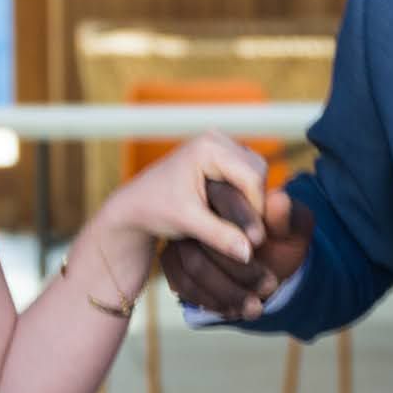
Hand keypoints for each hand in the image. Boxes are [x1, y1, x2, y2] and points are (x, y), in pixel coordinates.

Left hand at [98, 131, 272, 266]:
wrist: (134, 207)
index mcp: (208, 147)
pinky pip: (245, 174)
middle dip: (255, 202)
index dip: (256, 209)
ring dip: (251, 199)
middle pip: (258, 170)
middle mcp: (216, 139)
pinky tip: (231, 214)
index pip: (252, 177)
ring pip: (254, 172)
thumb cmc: (154, 210)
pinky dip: (243, 194)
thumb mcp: (188, 223)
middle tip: (243, 231)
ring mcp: (218, 145)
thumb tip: (248, 253)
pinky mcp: (218, 156)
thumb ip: (220, 236)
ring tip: (236, 224)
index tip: (249, 237)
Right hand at [163, 182, 314, 318]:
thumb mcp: (294, 230)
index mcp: (228, 191)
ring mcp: (181, 236)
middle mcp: (197, 210)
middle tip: (269, 287)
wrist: (269, 266)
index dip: (241, 219)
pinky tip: (233, 311)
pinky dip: (210, 301)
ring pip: (193, 265)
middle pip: (205, 239)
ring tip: (255, 308)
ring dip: (226, 292)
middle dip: (239, 268)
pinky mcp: (172, 259)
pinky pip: (182, 282)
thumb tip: (279, 198)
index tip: (260, 242)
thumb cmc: (283, 242)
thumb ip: (286, 217)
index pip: (225, 199)